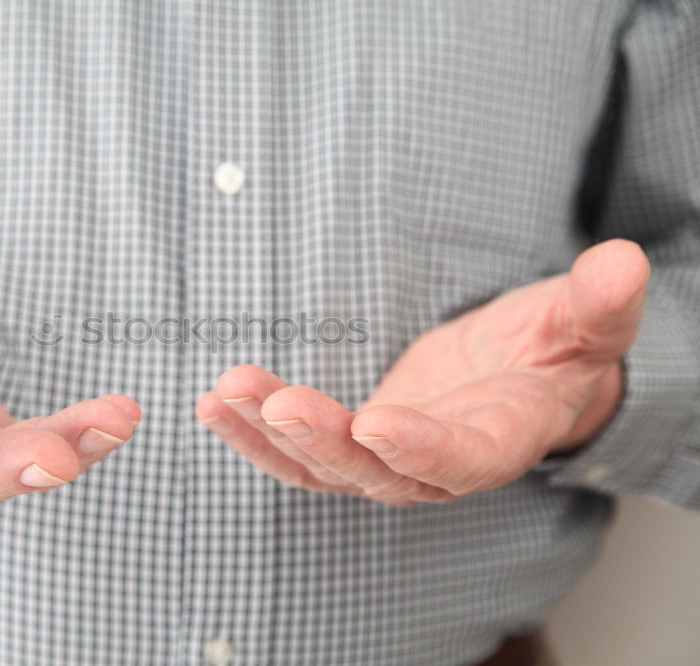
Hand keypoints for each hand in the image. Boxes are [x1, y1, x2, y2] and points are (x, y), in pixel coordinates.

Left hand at [196, 240, 647, 505]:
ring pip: (321, 469)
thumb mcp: (581, 322)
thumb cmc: (550, 352)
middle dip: (321, 440)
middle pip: (373, 472)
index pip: (459, 458)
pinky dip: (255, 434)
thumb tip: (622, 262)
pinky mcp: (352, 447)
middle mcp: (435, 467)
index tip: (376, 423)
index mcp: (496, 441)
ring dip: (269, 436)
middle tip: (274, 402)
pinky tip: (215, 403)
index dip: (421, 448)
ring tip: (224, 395)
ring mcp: (387, 464)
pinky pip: (297, 454)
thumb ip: (596, 304)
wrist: (519, 379)